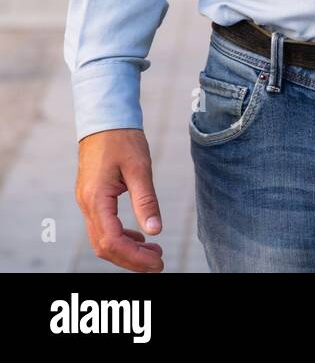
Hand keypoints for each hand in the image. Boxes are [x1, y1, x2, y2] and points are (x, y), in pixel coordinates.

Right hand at [75, 128, 164, 271]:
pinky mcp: (92, 198)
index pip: (112, 241)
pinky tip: (140, 236)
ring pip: (102, 239)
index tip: (157, 262)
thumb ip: (146, 200)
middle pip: (104, 247)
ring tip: (153, 253)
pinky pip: (103, 227)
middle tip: (158, 263)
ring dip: (126, 250)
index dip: (134, 257)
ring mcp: (87, 203)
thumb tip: (156, 231)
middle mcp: (87, 205)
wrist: (105, 120)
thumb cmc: (123, 140)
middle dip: (130, 260)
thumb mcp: (140, 168)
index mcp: (96, 199)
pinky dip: (121, 237)